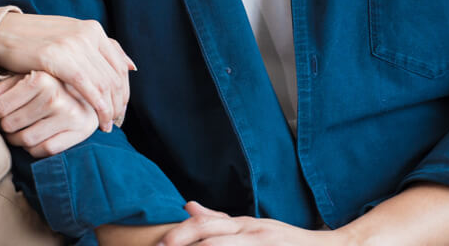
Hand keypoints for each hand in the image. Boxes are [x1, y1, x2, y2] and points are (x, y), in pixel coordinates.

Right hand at [0, 12, 134, 130]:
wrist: (3, 33)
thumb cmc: (37, 41)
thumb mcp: (72, 39)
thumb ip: (100, 50)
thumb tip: (133, 65)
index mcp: (93, 29)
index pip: (119, 64)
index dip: (124, 89)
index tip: (121, 108)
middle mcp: (88, 34)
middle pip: (115, 76)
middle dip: (119, 102)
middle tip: (117, 121)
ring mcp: (74, 44)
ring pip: (105, 84)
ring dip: (110, 109)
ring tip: (108, 125)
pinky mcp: (58, 57)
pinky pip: (88, 87)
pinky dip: (98, 107)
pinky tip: (98, 121)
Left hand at [0, 71, 98, 156]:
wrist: (90, 91)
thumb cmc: (49, 84)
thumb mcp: (24, 79)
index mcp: (41, 78)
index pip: (0, 107)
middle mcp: (56, 95)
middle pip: (11, 125)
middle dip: (4, 128)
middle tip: (6, 125)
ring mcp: (70, 115)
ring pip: (26, 140)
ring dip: (17, 140)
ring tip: (19, 132)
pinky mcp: (78, 132)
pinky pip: (44, 150)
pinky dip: (35, 149)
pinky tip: (36, 138)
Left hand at [158, 202, 340, 245]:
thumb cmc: (288, 243)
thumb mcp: (254, 228)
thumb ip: (221, 220)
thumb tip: (188, 206)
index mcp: (244, 225)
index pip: (206, 223)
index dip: (180, 233)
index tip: (160, 243)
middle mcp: (253, 233)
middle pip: (210, 235)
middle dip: (183, 242)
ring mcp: (262, 245)